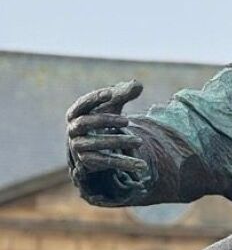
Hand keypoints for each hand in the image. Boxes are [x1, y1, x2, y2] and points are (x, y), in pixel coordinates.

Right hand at [66, 79, 147, 194]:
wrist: (98, 146)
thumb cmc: (104, 119)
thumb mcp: (112, 106)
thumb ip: (123, 94)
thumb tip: (138, 85)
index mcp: (76, 113)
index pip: (82, 103)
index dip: (94, 98)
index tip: (109, 93)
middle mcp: (73, 129)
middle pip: (86, 123)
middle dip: (107, 120)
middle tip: (128, 120)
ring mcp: (79, 146)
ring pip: (96, 144)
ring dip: (118, 141)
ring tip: (139, 141)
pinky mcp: (88, 162)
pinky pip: (106, 162)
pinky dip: (124, 163)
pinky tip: (141, 164)